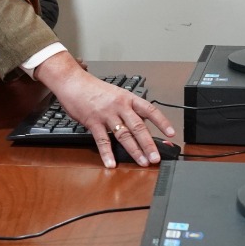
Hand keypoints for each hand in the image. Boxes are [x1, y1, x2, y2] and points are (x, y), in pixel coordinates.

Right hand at [35, 52, 175, 168]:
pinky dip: (107, 154)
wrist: (73, 82)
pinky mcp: (92, 122)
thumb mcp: (116, 93)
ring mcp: (106, 114)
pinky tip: (111, 163)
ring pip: (124, 135)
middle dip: (149, 144)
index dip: (162, 122)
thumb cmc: (93, 89)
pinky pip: (102, 140)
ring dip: (134, 150)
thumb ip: (128, 109)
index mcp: (128, 98)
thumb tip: (140, 125)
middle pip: (138, 127)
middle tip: (156, 157)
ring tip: (142, 162)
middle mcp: (120, 106)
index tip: (171, 134)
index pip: (150, 110)